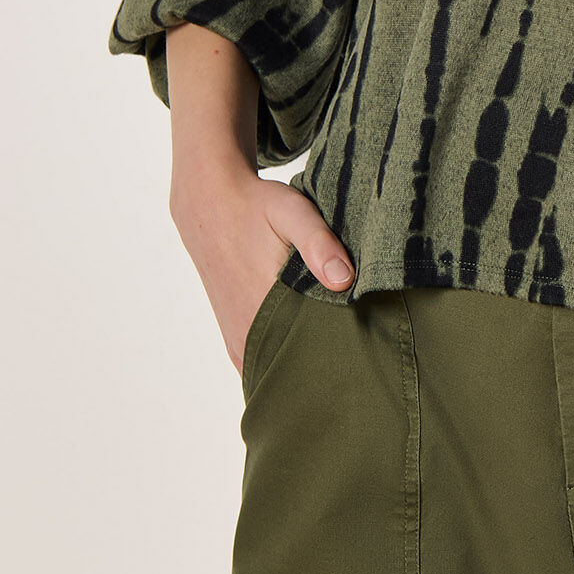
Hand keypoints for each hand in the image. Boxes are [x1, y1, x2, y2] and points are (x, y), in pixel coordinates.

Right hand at [170, 170, 355, 374]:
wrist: (208, 205)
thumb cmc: (256, 207)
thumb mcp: (292, 212)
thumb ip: (319, 244)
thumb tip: (345, 281)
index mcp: (264, 307)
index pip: (312, 352)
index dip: (341, 352)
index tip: (365, 347)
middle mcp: (248, 333)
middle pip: (298, 365)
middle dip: (327, 361)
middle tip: (357, 350)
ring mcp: (238, 340)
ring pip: (278, 368)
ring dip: (305, 361)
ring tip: (335, 347)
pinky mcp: (233, 338)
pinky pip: (261, 364)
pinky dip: (284, 360)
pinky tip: (306, 346)